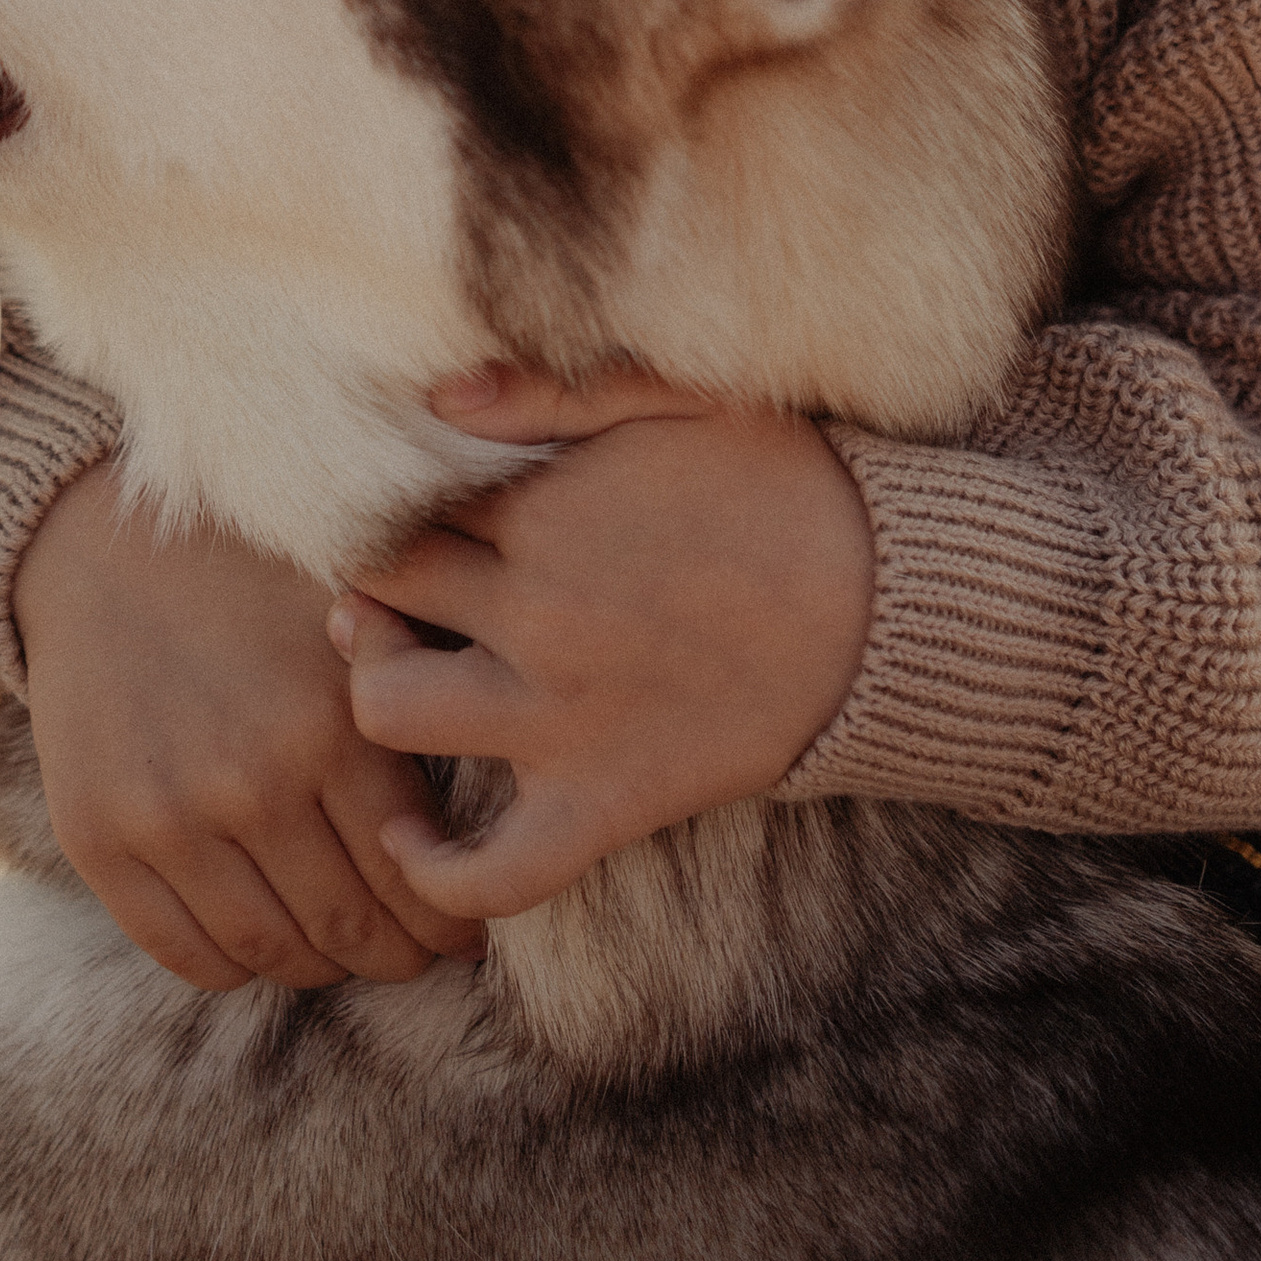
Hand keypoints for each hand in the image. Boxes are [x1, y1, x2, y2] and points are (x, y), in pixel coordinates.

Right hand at [14, 458, 484, 992]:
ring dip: (317, 967)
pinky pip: (182, 949)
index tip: (464, 935)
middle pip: (347, 929)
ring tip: (342, 952)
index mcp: (331, 723)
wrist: (103, 541)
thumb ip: (418, 684)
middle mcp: (251, 780)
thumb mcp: (353, 605)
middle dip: (394, 957)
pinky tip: (261, 942)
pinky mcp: (97, 836)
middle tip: (414, 956)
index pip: (414, 873)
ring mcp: (168, 816)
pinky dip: (231, 966)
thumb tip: (512, 760)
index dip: (447, 924)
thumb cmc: (254, 572)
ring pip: (268, 950)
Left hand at [328, 366, 874, 923]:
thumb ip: (553, 389)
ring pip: (389, 714)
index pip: (410, 506)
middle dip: (374, 583)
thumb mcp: (677, 399)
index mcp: (544, 509)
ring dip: (377, 689)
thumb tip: (436, 398)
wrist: (886, 607)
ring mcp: (560, 719)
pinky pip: (492, 871)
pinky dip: (436, 869)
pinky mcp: (604, 802)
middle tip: (400, 582)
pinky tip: (407, 838)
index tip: (416, 511)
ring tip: (403, 669)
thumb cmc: (784, 486)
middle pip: (384, 594)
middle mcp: (533, 614)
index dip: (399, 506)